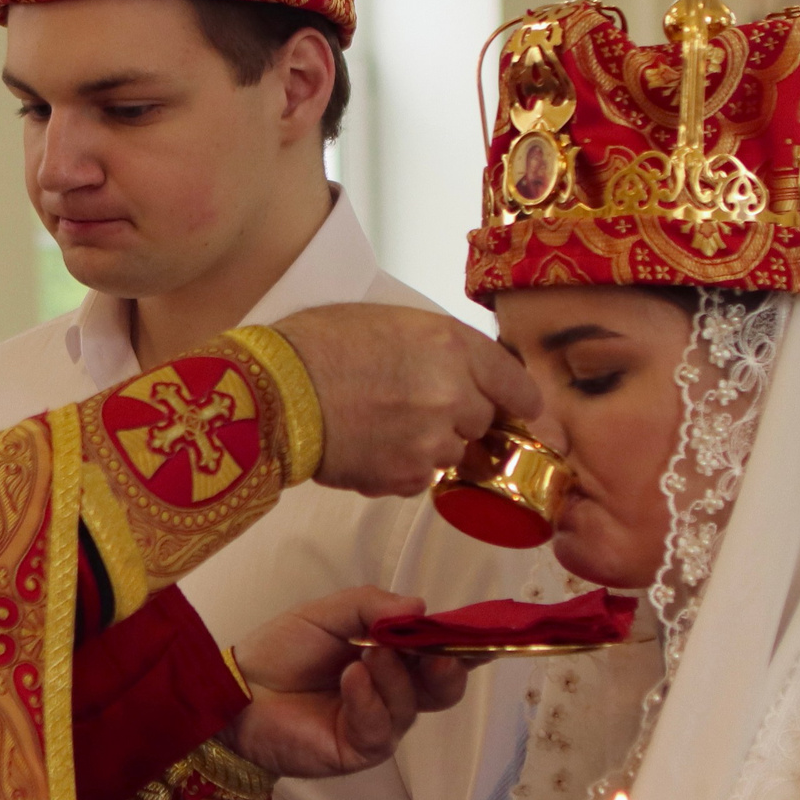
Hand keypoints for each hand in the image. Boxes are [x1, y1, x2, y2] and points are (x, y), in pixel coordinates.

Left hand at [222, 587, 469, 778]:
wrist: (238, 687)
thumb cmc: (283, 649)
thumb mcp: (329, 614)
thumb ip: (372, 606)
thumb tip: (420, 606)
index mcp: (394, 658)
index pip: (441, 652)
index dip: (466, 644)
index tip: (487, 633)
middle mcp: (394, 693)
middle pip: (443, 688)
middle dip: (448, 668)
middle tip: (439, 652)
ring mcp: (378, 724)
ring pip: (411, 705)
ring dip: (395, 677)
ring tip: (367, 654)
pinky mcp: (357, 750)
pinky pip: (380, 728)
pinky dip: (369, 698)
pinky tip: (351, 676)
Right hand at [273, 305, 541, 498]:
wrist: (274, 392)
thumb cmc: (318, 345)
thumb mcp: (389, 321)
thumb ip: (439, 347)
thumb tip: (464, 370)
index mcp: (453, 346)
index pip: (516, 382)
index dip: (521, 400)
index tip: (525, 411)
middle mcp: (454, 394)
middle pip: (483, 421)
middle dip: (460, 418)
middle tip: (417, 407)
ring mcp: (433, 440)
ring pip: (452, 453)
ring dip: (429, 445)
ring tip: (381, 426)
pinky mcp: (407, 476)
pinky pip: (421, 479)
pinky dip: (401, 469)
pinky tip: (367, 447)